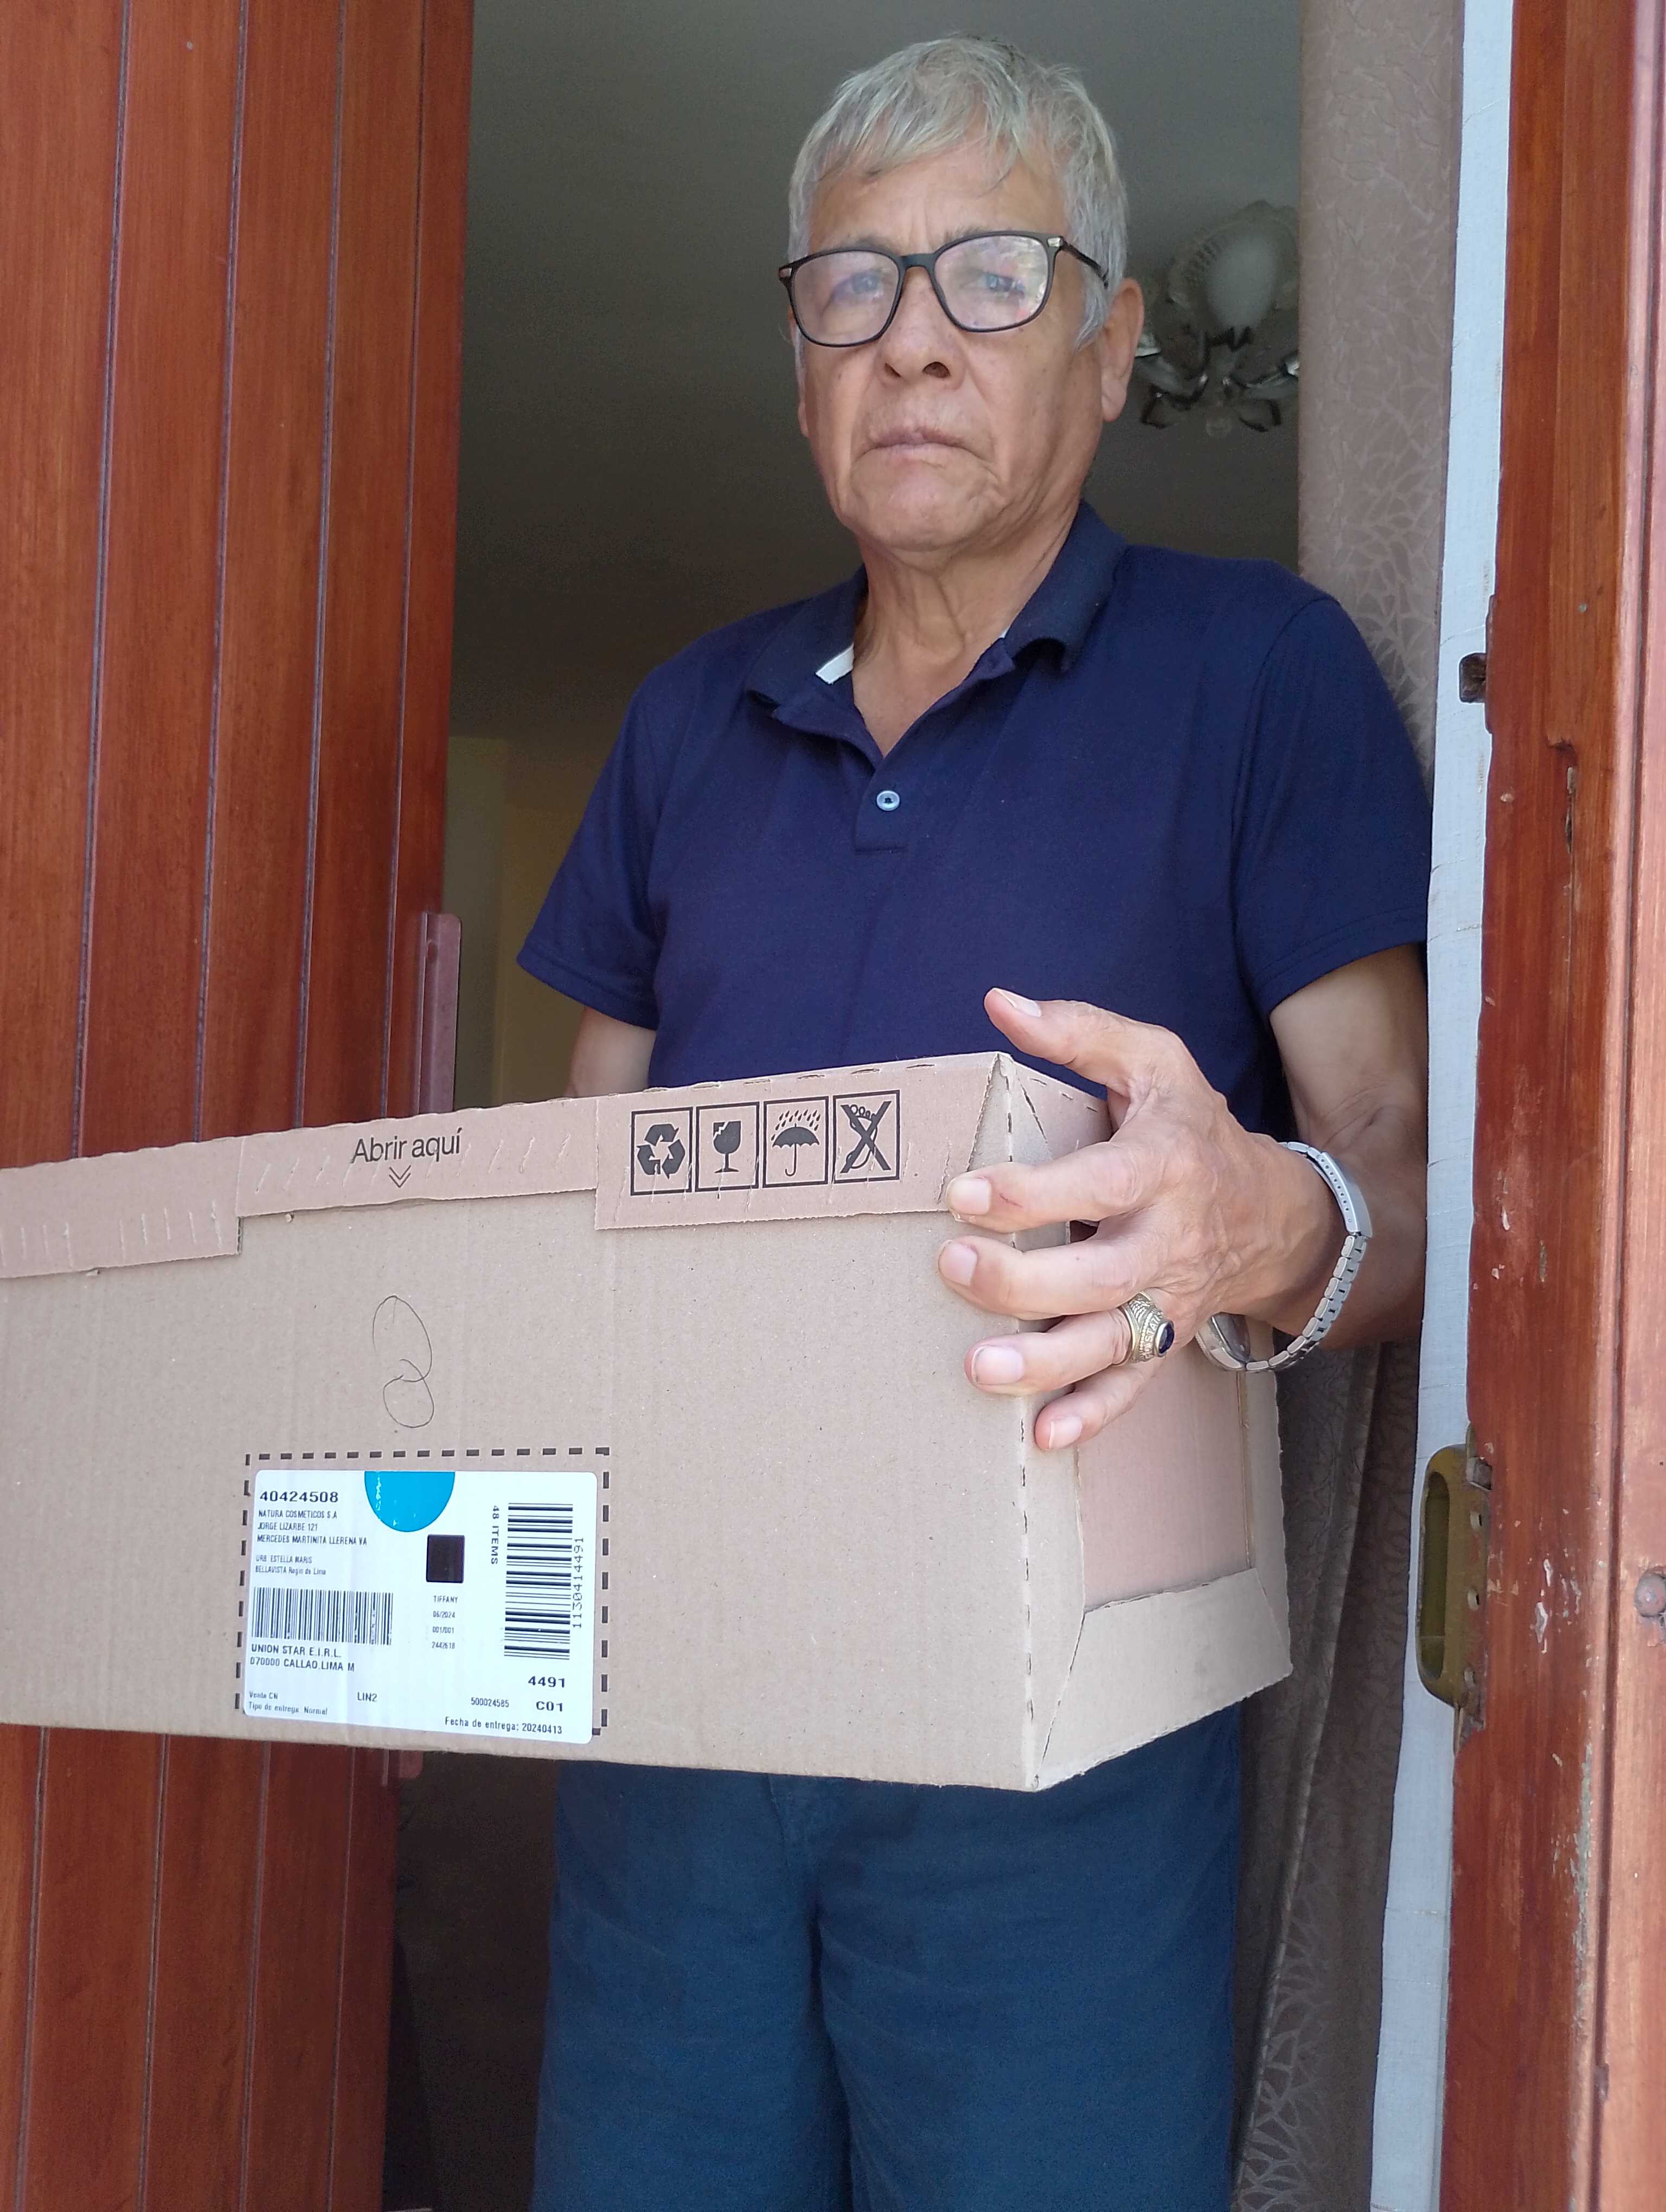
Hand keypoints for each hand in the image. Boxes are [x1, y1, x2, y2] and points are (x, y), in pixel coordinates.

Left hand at [936, 989, 1341, 1448]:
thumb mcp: (1153, 1062)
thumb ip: (1080, 1031)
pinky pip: (1132, 1387)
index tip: (963, 1191)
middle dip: (1024, 1279)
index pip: (1101, 1182)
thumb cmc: (1191, 1128)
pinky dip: (1092, 1415)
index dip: (1033, 1192)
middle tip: (951, 1267)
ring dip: (1047, 1361)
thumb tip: (1000, 1004)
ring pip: (1112, 1340)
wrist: (1274, 1211)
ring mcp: (1168, 1298)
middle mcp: (1169, 1239)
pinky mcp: (1164, 1340)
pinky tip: (1042, 1436)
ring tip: (979, 1369)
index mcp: (1164, 1164)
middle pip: (1100, 1273)